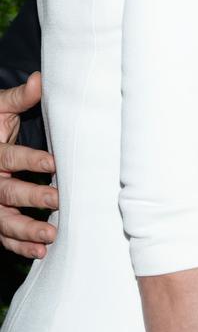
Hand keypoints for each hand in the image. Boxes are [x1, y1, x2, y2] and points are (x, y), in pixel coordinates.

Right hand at [0, 73, 57, 258]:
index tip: (53, 163)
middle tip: (58, 200)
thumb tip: (41, 79)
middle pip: (8, 192)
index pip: (10, 157)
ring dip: (27, 229)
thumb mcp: (2, 107)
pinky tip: (41, 252)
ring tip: (50, 236)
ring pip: (4, 220)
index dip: (30, 160)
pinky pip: (4, 235)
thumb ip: (21, 97)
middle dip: (32, 197)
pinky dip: (20, 245)